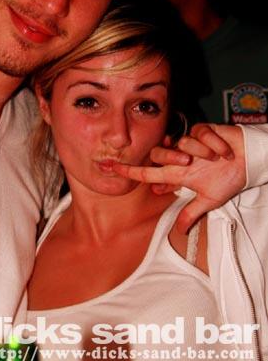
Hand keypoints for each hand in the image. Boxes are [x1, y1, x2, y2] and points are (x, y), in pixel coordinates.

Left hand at [114, 124, 244, 233]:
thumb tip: (180, 230)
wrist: (248, 161)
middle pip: (159, 153)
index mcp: (178, 174)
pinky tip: (223, 151)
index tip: (112, 168)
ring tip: (215, 158)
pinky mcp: (203, 130)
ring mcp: (190, 143)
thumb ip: (192, 212)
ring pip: (181, 142)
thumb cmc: (228, 178)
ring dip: (200, 152)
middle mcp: (180, 157)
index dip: (131, 171)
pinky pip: (200, 133)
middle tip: (189, 162)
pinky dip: (214, 144)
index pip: (149, 172)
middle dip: (171, 157)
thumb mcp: (209, 199)